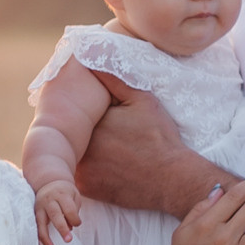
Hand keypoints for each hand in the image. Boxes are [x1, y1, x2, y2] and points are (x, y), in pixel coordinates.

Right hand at [34, 176, 82, 244]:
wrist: (48, 182)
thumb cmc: (65, 192)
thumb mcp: (74, 196)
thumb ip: (73, 210)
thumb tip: (69, 228)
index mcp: (61, 194)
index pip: (69, 208)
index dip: (74, 218)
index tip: (77, 224)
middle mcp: (49, 200)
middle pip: (55, 214)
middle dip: (61, 228)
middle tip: (68, 240)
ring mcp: (39, 206)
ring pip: (41, 222)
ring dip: (45, 236)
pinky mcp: (34, 212)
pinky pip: (35, 226)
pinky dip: (38, 237)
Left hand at [75, 81, 210, 215]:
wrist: (172, 180)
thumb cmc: (158, 138)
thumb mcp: (140, 100)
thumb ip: (113, 79)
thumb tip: (92, 57)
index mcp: (89, 123)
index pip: (77, 111)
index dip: (87, 110)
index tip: (103, 114)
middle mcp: (79, 147)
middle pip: (72, 132)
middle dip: (82, 128)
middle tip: (107, 131)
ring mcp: (80, 170)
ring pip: (73, 152)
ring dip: (82, 147)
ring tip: (107, 146)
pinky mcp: (85, 188)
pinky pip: (78, 173)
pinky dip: (88, 168)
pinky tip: (106, 163)